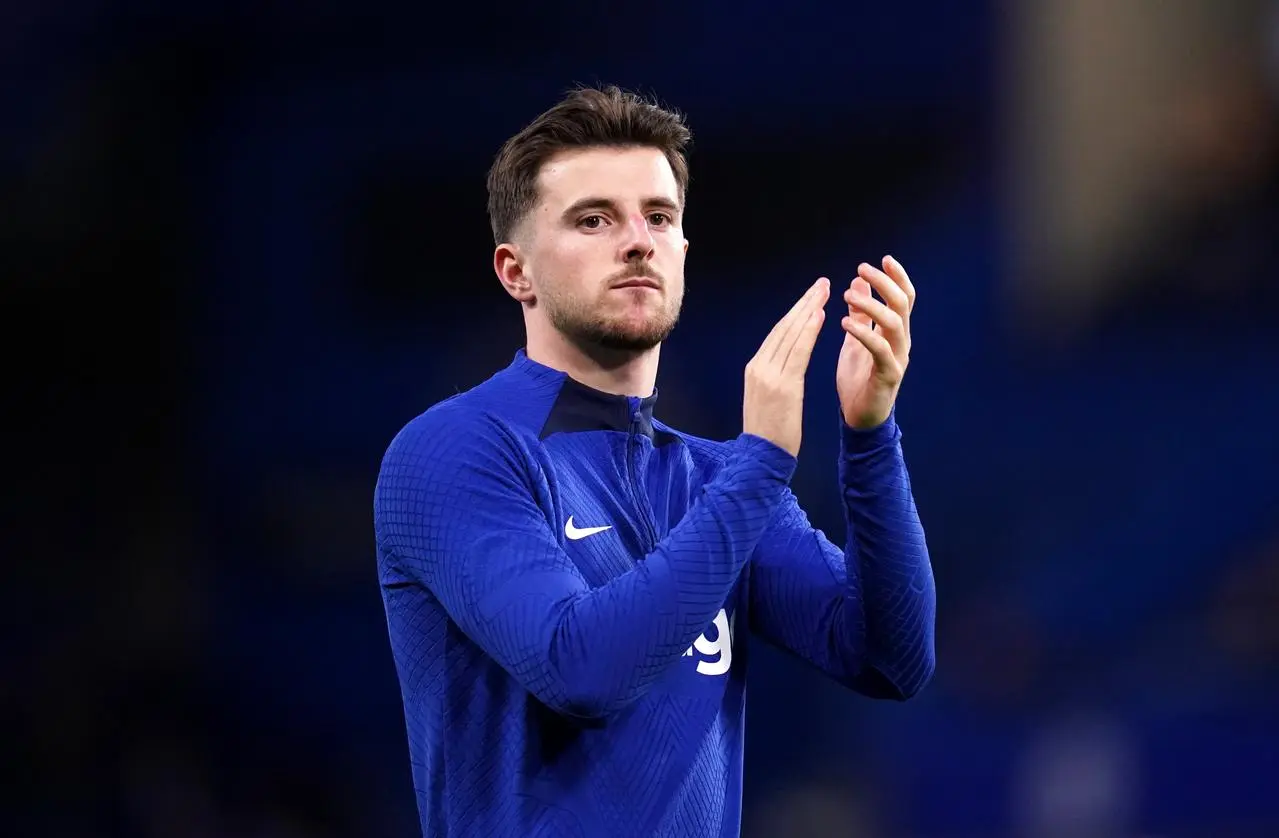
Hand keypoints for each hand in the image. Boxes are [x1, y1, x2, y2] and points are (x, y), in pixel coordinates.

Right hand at [742, 278, 829, 455]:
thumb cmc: (770, 434)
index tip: (812, 298)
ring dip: (809, 310)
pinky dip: (808, 331)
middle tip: (822, 284)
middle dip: (804, 303)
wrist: (761, 459)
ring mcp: (769, 375)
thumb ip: (776, 377)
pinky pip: (798, 352)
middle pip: (784, 327)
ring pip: (790, 334)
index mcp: (756, 369)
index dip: (796, 313)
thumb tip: (788, 362)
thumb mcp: (768, 399)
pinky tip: (821, 315)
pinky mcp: (782, 385)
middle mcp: (759, 367)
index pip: (778, 334)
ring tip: (825, 292)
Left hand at [836, 256, 914, 428]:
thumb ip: (861, 313)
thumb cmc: (858, 377)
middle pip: (902, 305)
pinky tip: (844, 323)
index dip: (897, 277)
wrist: (859, 417)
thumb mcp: (856, 339)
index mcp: (895, 333)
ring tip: (848, 296)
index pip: (904, 298)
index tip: (883, 259)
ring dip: (871, 305)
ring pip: (894, 324)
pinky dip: (863, 333)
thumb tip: (858, 280)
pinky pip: (880, 349)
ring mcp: (898, 359)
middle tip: (861, 269)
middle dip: (884, 283)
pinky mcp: (888, 376)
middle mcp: (902, 343)